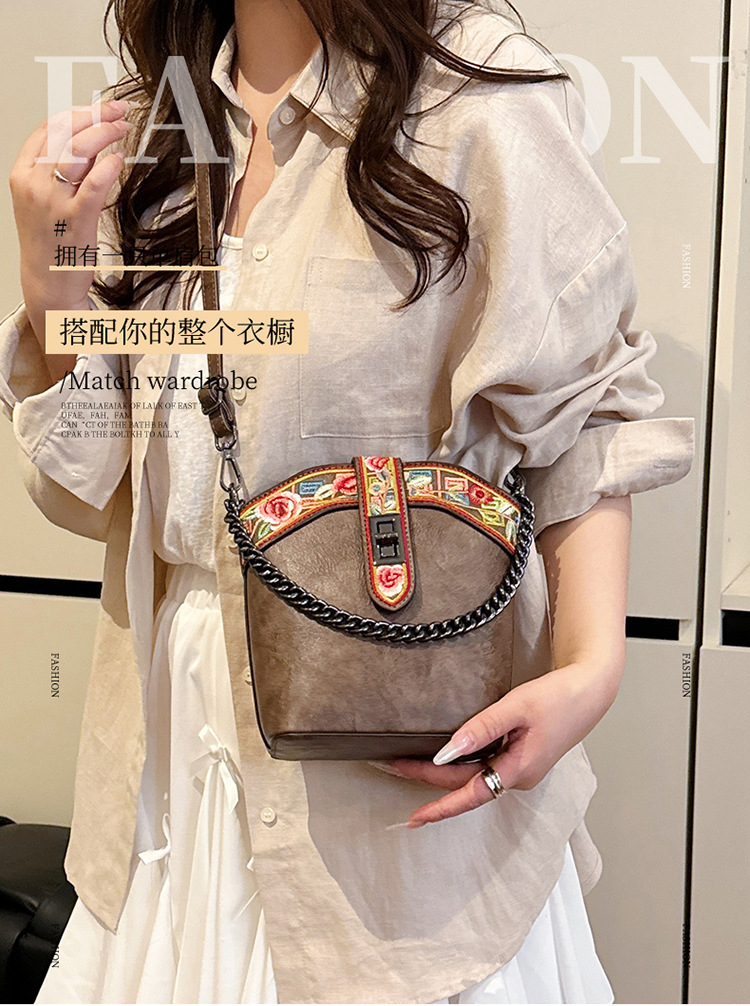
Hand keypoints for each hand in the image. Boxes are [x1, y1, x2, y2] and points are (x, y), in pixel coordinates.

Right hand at [9, 99, 130, 378]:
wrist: (48, 283)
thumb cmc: (51, 242)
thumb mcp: (44, 200)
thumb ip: (63, 172)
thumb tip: (91, 144)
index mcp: (22, 174)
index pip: (48, 129)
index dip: (76, 112)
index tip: (98, 108)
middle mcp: (34, 183)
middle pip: (65, 134)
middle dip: (95, 116)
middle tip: (118, 112)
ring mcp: (53, 201)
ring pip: (79, 151)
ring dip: (105, 135)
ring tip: (123, 130)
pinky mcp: (76, 218)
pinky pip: (95, 183)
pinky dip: (109, 166)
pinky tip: (119, 159)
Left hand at [388, 658, 622, 826]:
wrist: (590, 691)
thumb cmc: (558, 698)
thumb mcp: (516, 707)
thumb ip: (480, 729)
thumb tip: (446, 751)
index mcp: (518, 770)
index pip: (469, 795)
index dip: (439, 808)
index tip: (413, 818)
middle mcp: (518, 777)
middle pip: (465, 785)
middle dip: (428, 779)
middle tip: (393, 766)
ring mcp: (520, 770)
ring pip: (474, 778)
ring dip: (442, 773)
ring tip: (409, 763)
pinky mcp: (521, 759)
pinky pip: (484, 767)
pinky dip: (461, 765)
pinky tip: (445, 756)